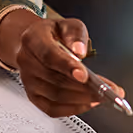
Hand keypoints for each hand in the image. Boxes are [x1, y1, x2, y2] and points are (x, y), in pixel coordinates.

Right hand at [0, 9, 120, 116]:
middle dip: (84, 87)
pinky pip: (52, 109)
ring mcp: (28, 81)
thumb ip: (75, 33)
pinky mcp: (33, 96)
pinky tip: (88, 103)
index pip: (49, 56)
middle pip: (54, 80)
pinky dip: (72, 109)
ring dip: (81, 99)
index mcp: (33, 40)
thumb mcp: (66, 24)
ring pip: (55, 96)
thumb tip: (79, 50)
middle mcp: (27, 61)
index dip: (67, 67)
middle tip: (106, 89)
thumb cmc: (52, 34)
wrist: (34, 43)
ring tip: (101, 96)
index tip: (85, 75)